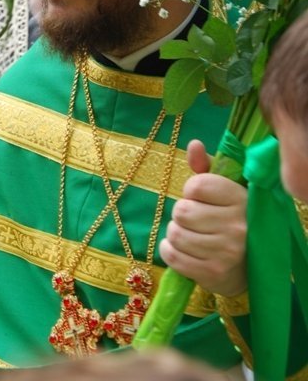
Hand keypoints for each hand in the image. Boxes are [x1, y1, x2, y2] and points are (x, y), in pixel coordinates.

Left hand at [159, 139, 247, 296]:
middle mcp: (237, 225)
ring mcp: (226, 252)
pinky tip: (181, 249)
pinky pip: (172, 256)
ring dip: (176, 233)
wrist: (249, 266)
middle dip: (181, 214)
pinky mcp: (213, 273)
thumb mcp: (223, 188)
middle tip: (194, 219)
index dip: (191, 191)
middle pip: (182, 211)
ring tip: (190, 234)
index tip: (199, 198)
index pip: (196, 186)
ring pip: (175, 234)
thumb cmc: (229, 218)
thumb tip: (194, 144)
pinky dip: (169, 251)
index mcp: (240, 199)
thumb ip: (206, 166)